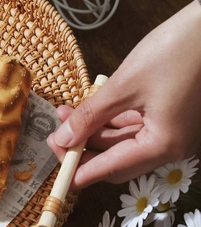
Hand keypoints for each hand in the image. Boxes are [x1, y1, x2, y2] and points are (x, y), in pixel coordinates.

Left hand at [47, 0, 200, 186]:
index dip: (81, 171)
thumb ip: (91, 116)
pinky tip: (86, 108)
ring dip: (93, 131)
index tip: (55, 169)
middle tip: (54, 135)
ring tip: (65, 114)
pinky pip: (133, 126)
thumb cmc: (171, 54)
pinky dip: (109, 120)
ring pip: (123, 142)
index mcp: (163, 146)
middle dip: (84, 149)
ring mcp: (170, 130)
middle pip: (118, 160)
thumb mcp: (124, 86)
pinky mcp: (168, 115)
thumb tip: (63, 140)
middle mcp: (169, 146)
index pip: (113, 169)